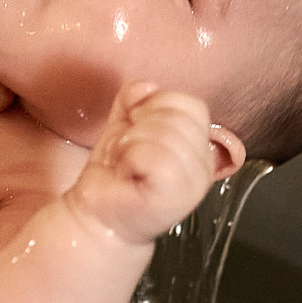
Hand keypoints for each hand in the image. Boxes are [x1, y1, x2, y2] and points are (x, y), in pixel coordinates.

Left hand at [63, 81, 234, 244]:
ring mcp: (194, 183)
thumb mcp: (126, 123)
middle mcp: (204, 164)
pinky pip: (154, 155)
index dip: (158, 105)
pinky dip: (131, 157)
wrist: (97, 215)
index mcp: (200, 145)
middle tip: (128, 150)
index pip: (192, 104)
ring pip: (164, 133)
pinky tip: (127, 173)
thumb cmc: (116, 171)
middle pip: (178, 117)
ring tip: (126, 162)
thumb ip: (136, 97)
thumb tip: (146, 87)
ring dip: (131, 143)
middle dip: (140, 126)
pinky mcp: (176, 196)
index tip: (136, 125)